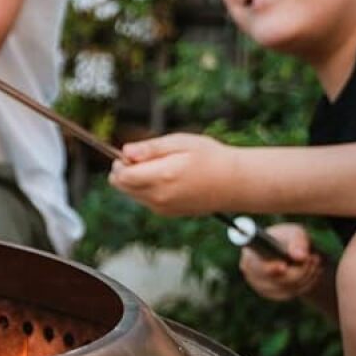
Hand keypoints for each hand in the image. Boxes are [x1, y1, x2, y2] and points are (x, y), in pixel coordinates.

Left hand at [108, 132, 250, 215]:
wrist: (235, 183)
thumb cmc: (210, 158)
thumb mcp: (180, 143)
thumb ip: (150, 148)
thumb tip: (125, 151)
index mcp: (161, 177)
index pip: (120, 176)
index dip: (120, 162)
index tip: (134, 154)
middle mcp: (159, 197)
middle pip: (121, 187)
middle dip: (125, 172)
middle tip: (145, 159)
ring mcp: (163, 208)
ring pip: (132, 194)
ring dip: (136, 181)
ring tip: (161, 168)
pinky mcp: (168, 213)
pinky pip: (145, 200)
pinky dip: (147, 189)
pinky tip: (168, 179)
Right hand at [238, 222, 324, 300]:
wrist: (290, 251)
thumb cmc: (288, 239)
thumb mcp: (295, 234)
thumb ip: (298, 242)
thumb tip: (300, 257)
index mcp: (250, 254)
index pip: (255, 266)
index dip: (269, 268)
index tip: (283, 267)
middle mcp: (250, 272)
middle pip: (275, 280)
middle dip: (299, 271)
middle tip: (314, 258)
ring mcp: (259, 285)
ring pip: (286, 289)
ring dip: (305, 277)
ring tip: (314, 262)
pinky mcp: (271, 294)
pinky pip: (290, 294)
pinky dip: (304, 285)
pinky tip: (310, 272)